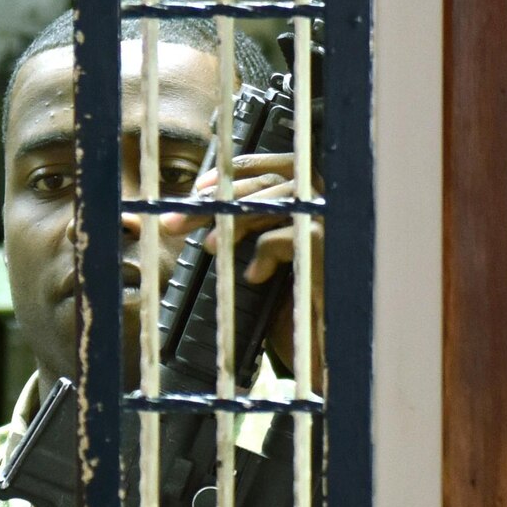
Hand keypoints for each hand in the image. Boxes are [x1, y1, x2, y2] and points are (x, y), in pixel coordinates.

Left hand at [158, 152, 325, 393]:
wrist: (321, 339)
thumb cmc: (291, 296)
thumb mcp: (262, 254)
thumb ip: (245, 224)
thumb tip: (195, 205)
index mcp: (311, 198)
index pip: (276, 167)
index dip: (237, 171)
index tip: (198, 187)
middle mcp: (326, 203)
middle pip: (268, 184)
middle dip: (217, 200)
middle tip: (175, 223)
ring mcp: (331, 223)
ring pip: (276, 203)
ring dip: (233, 223)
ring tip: (208, 248)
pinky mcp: (330, 248)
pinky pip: (284, 238)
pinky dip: (263, 254)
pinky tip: (254, 277)